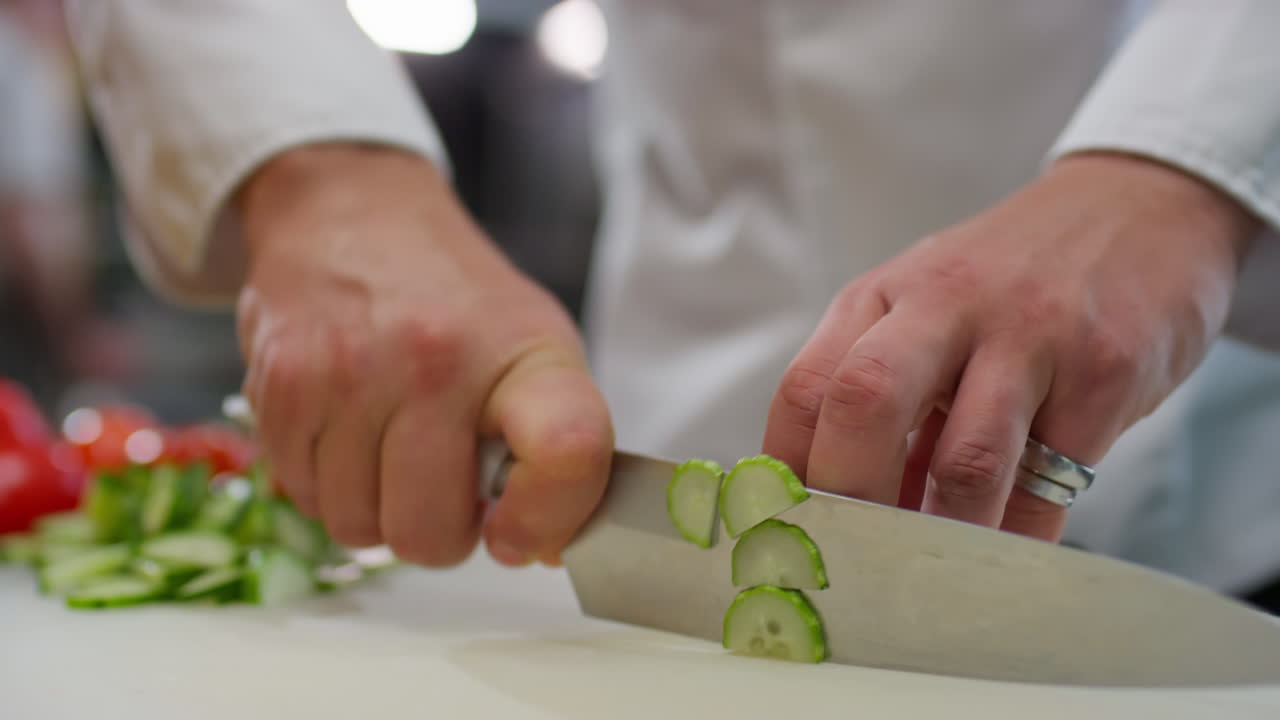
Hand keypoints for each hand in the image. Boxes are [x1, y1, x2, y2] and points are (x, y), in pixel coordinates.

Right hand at [233, 143, 612, 566]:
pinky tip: (346, 432)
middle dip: (439, 528)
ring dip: (377, 509)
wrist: (352, 214)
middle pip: (432, 532)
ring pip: (359, 530)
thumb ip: (555, 449)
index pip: (568, 451)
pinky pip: (305, 500)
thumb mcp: (536, 348)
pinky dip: (328, 485)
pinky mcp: (281, 386)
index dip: (548, 518)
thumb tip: (542, 550)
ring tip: (391, 447)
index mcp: (526, 352)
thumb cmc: (458, 301)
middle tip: (442, 481)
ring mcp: (351, 374)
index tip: (518, 531)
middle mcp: (439, 360)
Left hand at [763, 152, 1258, 540]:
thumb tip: (840, 506)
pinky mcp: (1106, 370)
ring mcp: (1031, 333)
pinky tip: (1003, 555)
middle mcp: (948, 304)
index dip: (789, 471)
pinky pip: (1052, 482)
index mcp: (884, 295)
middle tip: (854, 560)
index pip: (806, 387)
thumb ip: (886, 393)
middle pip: (866, 405)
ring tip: (931, 572)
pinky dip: (1020, 536)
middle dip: (849, 499)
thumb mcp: (928, 308)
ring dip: (943, 535)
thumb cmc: (1013, 277)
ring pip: (966, 460)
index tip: (792, 529)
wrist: (1144, 205)